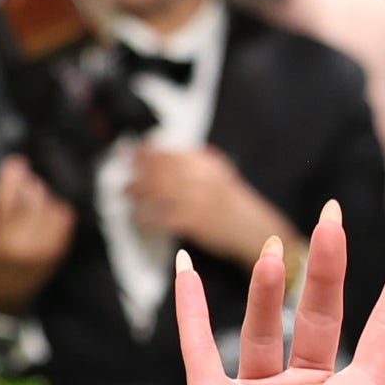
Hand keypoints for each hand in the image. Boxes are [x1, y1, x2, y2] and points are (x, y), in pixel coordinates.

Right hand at [0, 155, 78, 315]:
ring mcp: (46, 250)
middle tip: (23, 177)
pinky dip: (57, 209)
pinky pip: (65, 221)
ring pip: (52, 208)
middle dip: (29, 185)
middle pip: (35, 201)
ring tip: (33, 191)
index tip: (16, 162)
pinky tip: (47, 205)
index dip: (13, 178)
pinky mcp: (59, 252)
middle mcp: (26, 245)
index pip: (9, 201)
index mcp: (1, 243)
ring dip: (44, 196)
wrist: (5, 298)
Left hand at [128, 143, 286, 263]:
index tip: (135, 152)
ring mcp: (197, 200)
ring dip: (138, 192)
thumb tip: (174, 153)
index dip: (149, 152)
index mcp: (209, 166)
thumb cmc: (238, 208)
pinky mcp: (193, 222)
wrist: (257, 232)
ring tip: (127, 193)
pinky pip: (161, 218)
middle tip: (126, 173)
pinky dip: (147, 219)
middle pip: (160, 170)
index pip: (171, 153)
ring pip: (157, 191)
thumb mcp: (223, 177)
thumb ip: (202, 163)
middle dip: (139, 171)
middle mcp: (202, 179)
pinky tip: (140, 219)